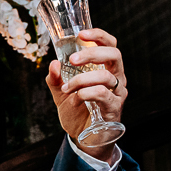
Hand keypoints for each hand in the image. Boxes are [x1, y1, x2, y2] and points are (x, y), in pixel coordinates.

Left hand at [44, 28, 126, 160]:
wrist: (83, 137)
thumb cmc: (77, 111)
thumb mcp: (60, 93)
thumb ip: (55, 79)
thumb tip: (53, 64)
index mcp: (105, 68)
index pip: (110, 45)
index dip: (99, 35)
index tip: (81, 34)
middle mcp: (116, 77)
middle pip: (114, 55)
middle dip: (92, 54)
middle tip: (73, 61)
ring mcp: (117, 92)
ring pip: (106, 76)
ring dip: (82, 79)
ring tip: (67, 88)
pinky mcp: (114, 107)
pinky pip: (103, 94)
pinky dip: (87, 93)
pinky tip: (76, 97)